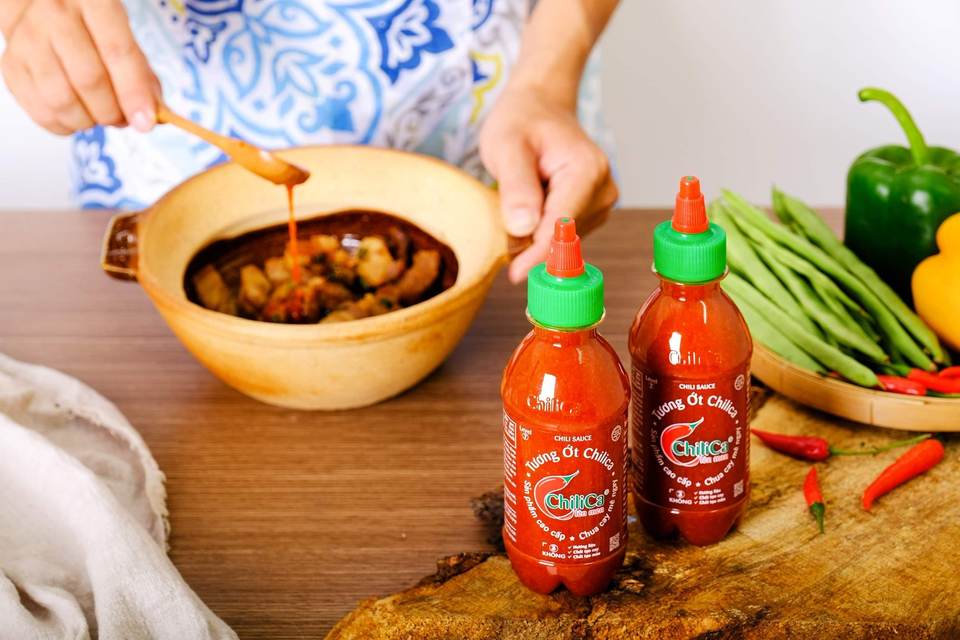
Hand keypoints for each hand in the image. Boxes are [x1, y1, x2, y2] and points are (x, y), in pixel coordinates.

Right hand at [1, 0, 159, 134]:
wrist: (42, 8)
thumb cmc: (91, 26)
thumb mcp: (124, 36)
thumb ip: (143, 75)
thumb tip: (157, 117)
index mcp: (92, 0)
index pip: (117, 51)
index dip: (134, 92)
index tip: (146, 122)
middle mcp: (54, 14)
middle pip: (89, 79)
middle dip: (113, 112)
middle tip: (123, 119)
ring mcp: (27, 39)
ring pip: (61, 100)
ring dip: (89, 121)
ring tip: (99, 115)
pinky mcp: (11, 64)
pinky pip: (40, 110)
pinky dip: (65, 125)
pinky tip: (77, 116)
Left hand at [480, 82, 617, 282]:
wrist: (539, 107)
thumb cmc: (521, 121)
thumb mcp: (507, 146)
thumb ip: (516, 186)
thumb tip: (524, 229)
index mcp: (587, 171)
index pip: (562, 225)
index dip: (537, 253)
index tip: (515, 274)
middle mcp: (603, 189)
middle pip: (564, 237)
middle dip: (531, 242)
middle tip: (502, 219)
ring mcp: (601, 202)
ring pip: (563, 241)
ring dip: (534, 235)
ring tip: (517, 199)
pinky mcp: (592, 212)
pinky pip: (562, 235)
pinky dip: (540, 231)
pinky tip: (529, 206)